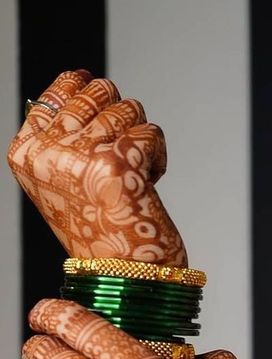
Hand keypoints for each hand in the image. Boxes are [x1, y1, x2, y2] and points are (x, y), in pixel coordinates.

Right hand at [7, 70, 185, 263]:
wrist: (126, 276)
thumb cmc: (100, 232)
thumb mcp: (64, 181)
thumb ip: (63, 137)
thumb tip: (78, 84)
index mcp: (26, 154)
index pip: (52, 94)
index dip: (78, 85)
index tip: (87, 82)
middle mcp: (47, 152)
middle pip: (95, 92)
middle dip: (119, 112)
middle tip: (122, 144)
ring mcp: (80, 155)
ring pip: (128, 108)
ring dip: (140, 136)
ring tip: (134, 173)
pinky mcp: (116, 162)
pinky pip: (150, 131)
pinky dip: (158, 156)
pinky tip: (149, 182)